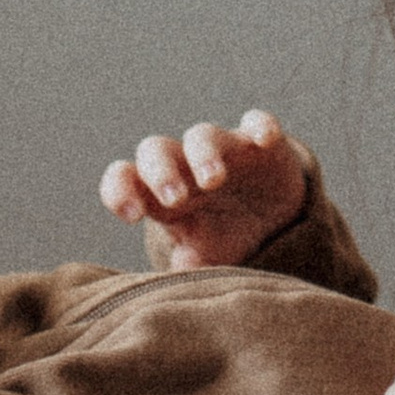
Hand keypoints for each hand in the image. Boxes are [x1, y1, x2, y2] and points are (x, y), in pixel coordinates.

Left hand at [99, 107, 310, 270]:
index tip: (132, 215)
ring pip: (202, 136)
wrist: (275, 219)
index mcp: (161, 195)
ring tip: (212, 180)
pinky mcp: (262, 144)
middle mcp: (186, 166)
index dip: (119, 191)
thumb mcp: (207, 257)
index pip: (125, 179)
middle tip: (175, 199)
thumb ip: (190, 266)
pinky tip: (263, 140)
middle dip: (161, 171)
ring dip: (204, 154)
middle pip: (156, 150)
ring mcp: (224, 150)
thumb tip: (178, 271)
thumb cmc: (225, 235)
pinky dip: (259, 126)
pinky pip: (257, 123)